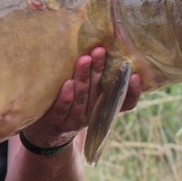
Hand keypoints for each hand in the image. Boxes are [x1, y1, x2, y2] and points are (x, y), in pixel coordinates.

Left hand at [21, 47, 141, 147]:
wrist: (45, 137)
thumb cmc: (68, 108)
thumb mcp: (85, 97)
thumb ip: (94, 79)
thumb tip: (98, 44)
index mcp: (102, 108)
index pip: (124, 103)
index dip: (133, 92)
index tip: (136, 75)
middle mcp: (91, 115)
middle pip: (100, 93)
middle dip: (100, 70)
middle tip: (100, 51)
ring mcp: (73, 120)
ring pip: (82, 98)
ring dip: (84, 78)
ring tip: (84, 60)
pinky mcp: (55, 122)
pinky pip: (62, 109)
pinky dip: (66, 97)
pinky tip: (68, 83)